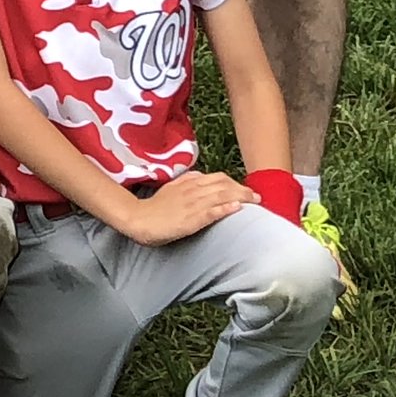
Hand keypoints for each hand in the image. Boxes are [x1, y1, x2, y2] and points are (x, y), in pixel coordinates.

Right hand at [119, 172, 255, 245]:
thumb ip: (187, 182)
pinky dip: (225, 209)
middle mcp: (192, 190)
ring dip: (241, 197)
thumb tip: (201, 177)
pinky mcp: (191, 219)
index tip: (245, 190)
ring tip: (255, 201)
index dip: (234, 183)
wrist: (139, 219)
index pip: (217, 178)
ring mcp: (192, 204)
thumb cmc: (155, 208)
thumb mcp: (171, 189)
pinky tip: (237, 209)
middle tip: (257, 197)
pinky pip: (211, 212)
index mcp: (187, 182)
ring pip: (221, 196)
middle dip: (242, 189)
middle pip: (223, 185)